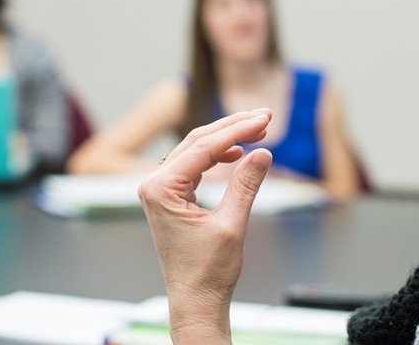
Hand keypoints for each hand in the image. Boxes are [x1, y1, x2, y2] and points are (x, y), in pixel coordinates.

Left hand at [138, 109, 273, 344]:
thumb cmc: (207, 272)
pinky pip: (194, 166)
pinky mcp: (170, 197)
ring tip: (257, 132)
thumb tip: (262, 153)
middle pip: (197, 141)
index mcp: (161, 189)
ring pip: (196, 150)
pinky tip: (237, 154)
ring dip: (226, 139)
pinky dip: (216, 156)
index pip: (204, 148)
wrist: (195, 300)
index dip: (237, 130)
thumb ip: (245, 185)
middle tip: (264, 118)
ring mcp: (161, 191)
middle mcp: (154, 185)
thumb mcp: (231, 225)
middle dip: (232, 127)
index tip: (263, 120)